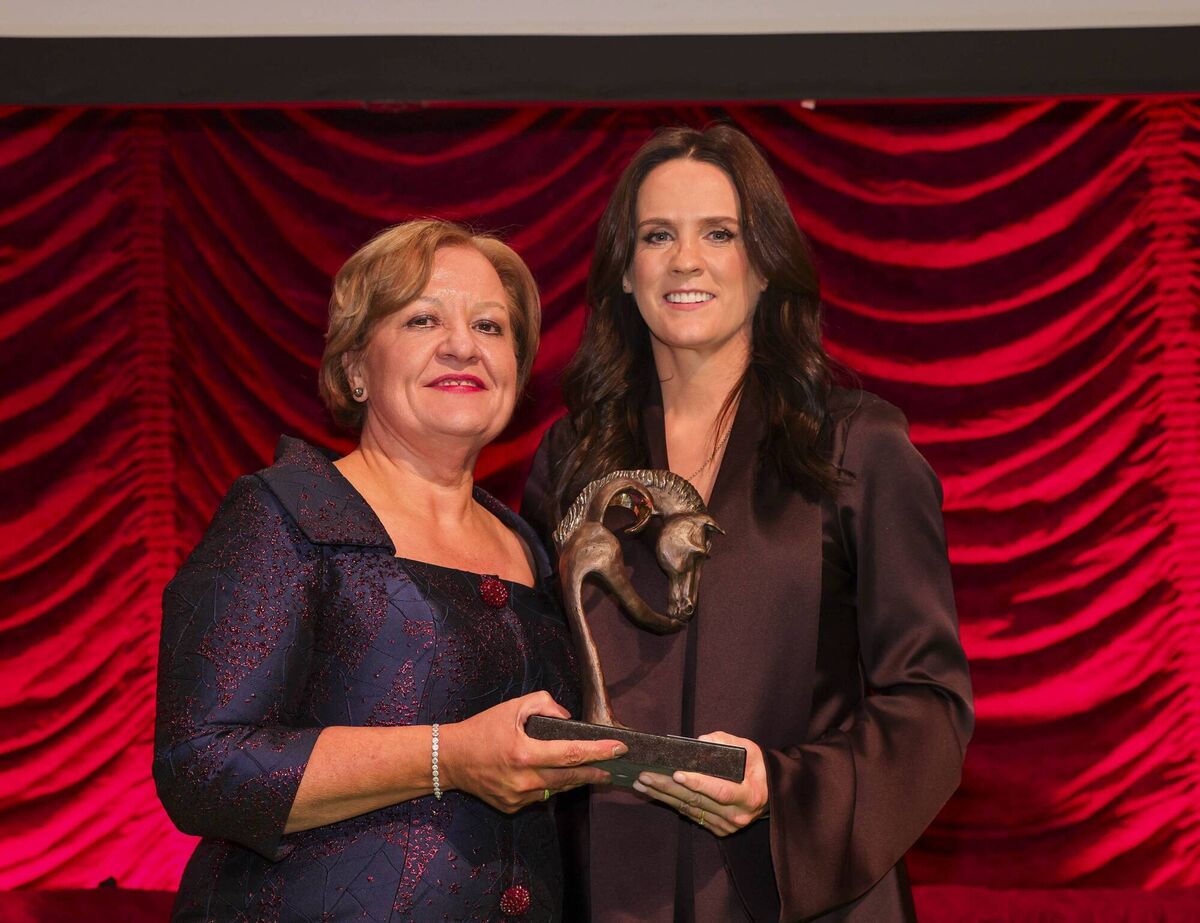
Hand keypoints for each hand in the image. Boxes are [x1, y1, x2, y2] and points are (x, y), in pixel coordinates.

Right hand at [439, 691, 625, 812]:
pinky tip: (555, 776)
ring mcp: (518, 797)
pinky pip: (540, 797)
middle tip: (613, 766)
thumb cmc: (481, 729)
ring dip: (575, 780)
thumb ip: (543, 704)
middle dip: (595, 772)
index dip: (598, 752)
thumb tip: (566, 719)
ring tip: (592, 771)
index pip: (571, 754)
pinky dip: (550, 786)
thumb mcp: (511, 707)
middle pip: (571, 778)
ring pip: (557, 790)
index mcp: (524, 754)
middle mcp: (523, 780)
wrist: (450, 758)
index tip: (619, 749)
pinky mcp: (512, 807)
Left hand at [632, 731, 767, 836]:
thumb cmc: (757, 768)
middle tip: (646, 775)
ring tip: (642, 783)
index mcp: (749, 796)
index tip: (677, 772)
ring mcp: (727, 826)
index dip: (698, 782)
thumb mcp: (750, 750)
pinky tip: (655, 793)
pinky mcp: (718, 829)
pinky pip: (691, 814)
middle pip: (698, 801)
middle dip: (669, 787)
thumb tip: (699, 742)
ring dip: (663, 796)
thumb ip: (726, 743)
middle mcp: (737, 815)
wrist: (769, 794)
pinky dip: (672, 803)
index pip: (720, 790)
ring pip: (690, 809)